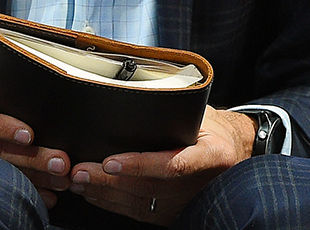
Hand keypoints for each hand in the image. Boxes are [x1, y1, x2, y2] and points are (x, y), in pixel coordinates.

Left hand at [68, 107, 256, 224]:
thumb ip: (175, 112)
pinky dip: (112, 203)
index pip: (173, 165)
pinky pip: (139, 212)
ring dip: (104, 193)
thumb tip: (135, 96)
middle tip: (78, 170)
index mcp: (212, 156)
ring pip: (139, 203)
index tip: (111, 161)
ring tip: (77, 180)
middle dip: (108, 181)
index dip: (140, 165)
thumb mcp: (202, 113)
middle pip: (148, 187)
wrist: (233, 152)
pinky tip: (93, 193)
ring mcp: (186, 203)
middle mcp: (200, 185)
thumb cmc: (213, 127)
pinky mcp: (174, 213)